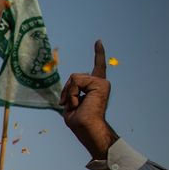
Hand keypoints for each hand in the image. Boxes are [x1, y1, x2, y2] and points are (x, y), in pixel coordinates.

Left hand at [61, 40, 118, 158]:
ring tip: (76, 105)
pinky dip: (72, 93)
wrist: (86, 128)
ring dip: (69, 93)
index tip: (98, 42)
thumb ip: (71, 91)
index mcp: (95, 87)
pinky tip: (77, 103)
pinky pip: (76, 82)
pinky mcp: (100, 84)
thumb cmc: (78, 121)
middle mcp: (100, 83)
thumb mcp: (70, 102)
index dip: (98, 54)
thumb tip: (69, 87)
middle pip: (74, 77)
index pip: (97, 67)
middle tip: (70, 105)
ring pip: (75, 78)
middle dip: (67, 90)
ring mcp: (101, 82)